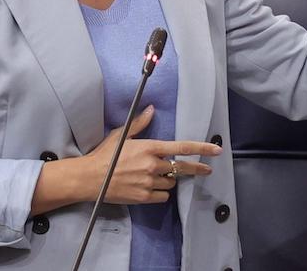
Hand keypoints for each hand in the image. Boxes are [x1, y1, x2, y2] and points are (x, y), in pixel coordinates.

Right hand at [83, 105, 219, 204]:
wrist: (90, 178)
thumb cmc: (104, 155)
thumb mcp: (121, 135)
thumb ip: (140, 124)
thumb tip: (152, 110)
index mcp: (149, 147)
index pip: (181, 148)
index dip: (201, 149)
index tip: (216, 151)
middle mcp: (152, 165)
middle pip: (181, 168)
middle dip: (194, 169)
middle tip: (206, 170)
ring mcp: (149, 182)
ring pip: (171, 183)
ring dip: (168, 179)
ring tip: (154, 176)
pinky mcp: (145, 197)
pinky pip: (163, 196)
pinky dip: (160, 192)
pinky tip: (150, 187)